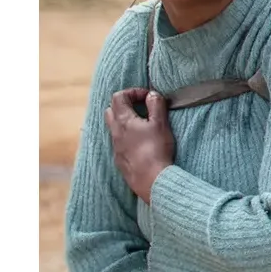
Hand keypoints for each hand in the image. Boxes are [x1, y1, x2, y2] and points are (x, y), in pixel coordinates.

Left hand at [106, 88, 175, 202]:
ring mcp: (115, 146)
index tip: (148, 97)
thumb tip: (152, 94)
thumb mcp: (160, 123)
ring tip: (142, 124)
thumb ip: (156, 105)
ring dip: (124, 120)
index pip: (119, 96)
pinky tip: (141, 142)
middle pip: (110, 110)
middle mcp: (115, 132)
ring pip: (113, 127)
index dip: (133, 92)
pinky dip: (126, 135)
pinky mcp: (119, 158)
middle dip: (124, 104)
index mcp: (123, 120)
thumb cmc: (156, 149)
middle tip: (141, 107)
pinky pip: (118, 141)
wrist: (151, 179)